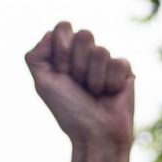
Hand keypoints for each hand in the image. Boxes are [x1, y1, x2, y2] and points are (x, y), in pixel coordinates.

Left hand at [25, 23, 135, 152]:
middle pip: (84, 34)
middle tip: (79, 85)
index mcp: (65, 54)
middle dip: (78, 64)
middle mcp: (85, 54)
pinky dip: (111, 83)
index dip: (62, 51)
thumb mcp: (43, 83)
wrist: (95, 133)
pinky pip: (118, 62)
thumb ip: (36, 55)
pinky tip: (110, 94)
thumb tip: (51, 32)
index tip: (62, 74)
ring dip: (94, 78)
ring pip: (101, 51)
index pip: (63, 28)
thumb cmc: (69, 111)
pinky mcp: (124, 69)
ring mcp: (106, 60)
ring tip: (94, 93)